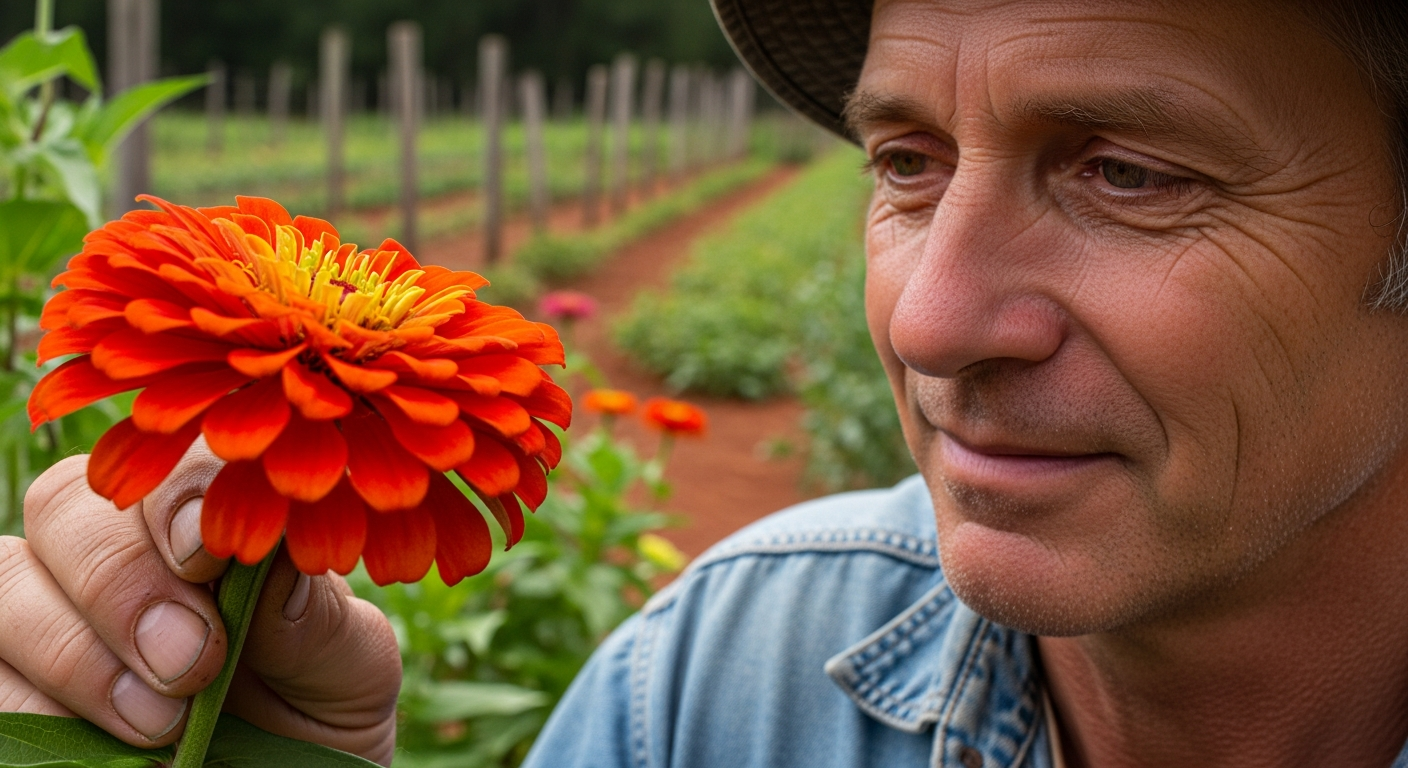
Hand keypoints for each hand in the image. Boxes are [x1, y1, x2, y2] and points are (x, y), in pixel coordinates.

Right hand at [0, 440, 401, 764]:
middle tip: (190, 661)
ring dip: (73, 649)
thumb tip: (276, 563)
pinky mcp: (18, 686)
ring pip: (5, 581)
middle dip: (121, 578)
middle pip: (65, 504)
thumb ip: (320, 619)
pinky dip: (37, 708)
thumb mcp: (352, 670)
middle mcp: (123, 550)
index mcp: (213, 519)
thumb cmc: (325, 714)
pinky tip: (123, 751)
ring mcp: (56, 616)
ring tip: (161, 721)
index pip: (172, 463)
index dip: (179, 498)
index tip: (212, 556)